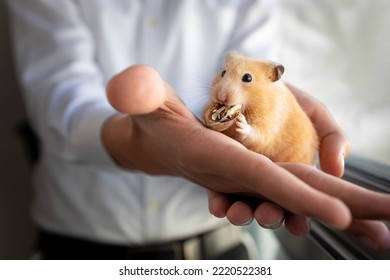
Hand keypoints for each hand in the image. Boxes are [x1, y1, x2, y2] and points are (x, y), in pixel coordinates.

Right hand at [103, 65, 389, 249]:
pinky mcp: (252, 177)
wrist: (157, 144)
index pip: (259, 178)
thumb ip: (137, 93)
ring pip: (297, 198)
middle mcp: (237, 178)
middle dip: (339, 213)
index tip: (341, 215)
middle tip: (389, 233)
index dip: (296, 195)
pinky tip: (348, 211)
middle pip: (294, 197)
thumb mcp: (144, 101)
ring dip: (337, 213)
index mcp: (216, 160)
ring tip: (382, 231)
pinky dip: (320, 203)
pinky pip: (291, 191)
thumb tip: (124, 87)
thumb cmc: (152, 120)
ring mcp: (247, 180)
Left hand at [208, 83, 350, 234]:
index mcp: (290, 174)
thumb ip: (332, 139)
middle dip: (269, 216)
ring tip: (239, 212)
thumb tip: (338, 171)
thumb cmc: (283, 99)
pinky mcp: (216, 170)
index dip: (297, 218)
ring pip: (240, 205)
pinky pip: (214, 193)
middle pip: (267, 208)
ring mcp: (238, 177)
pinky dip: (217, 203)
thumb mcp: (314, 114)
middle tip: (268, 215)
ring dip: (241, 213)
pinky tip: (218, 205)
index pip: (294, 204)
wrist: (245, 79)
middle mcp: (264, 180)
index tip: (298, 224)